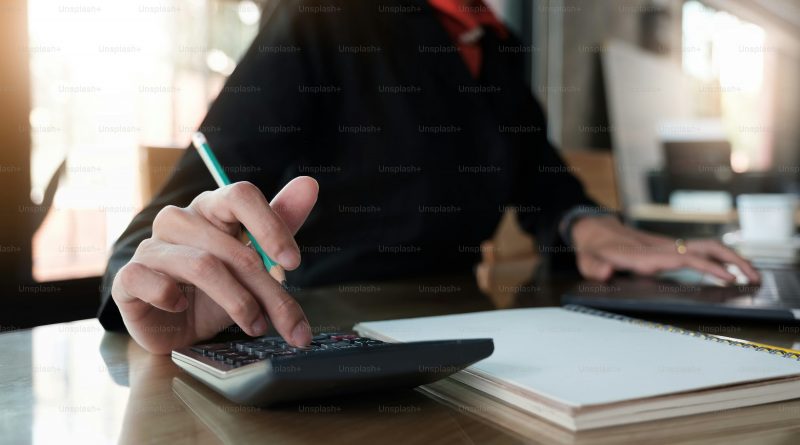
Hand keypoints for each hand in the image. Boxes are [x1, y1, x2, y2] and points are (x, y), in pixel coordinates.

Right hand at [111, 177, 318, 353]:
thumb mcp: (255, 261)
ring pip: (203, 265)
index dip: (270, 226)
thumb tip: (309, 183)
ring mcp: (152, 247)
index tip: (293, 263)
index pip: (240, 195)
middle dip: (268, 290)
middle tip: (290, 323)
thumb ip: (280, 224)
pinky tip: (183, 308)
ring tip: (255, 325)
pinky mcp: (129, 278)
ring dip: (237, 301)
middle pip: (232, 246)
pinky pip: (151, 281)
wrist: (175, 327)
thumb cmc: (217, 290)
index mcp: (211, 208)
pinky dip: (172, 297)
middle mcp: (179, 220)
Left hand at [570, 216, 759, 283]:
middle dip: (732, 261)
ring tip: (753, 276)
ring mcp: (666, 246)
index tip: (726, 276)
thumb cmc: (592, 249)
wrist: (592, 230)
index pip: (682, 258)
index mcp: (644, 254)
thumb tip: (604, 272)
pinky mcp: (669, 249)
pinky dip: (720, 260)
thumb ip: (595, 269)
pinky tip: (733, 272)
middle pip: (703, 248)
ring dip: (732, 259)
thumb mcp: (588, 261)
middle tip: (753, 278)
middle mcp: (660, 248)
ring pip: (706, 248)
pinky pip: (699, 252)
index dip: (706, 266)